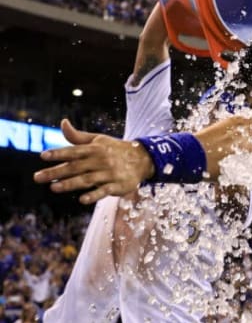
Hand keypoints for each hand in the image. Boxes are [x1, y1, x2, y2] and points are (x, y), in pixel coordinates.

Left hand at [33, 120, 154, 204]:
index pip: (74, 151)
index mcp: (95, 149)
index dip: (59, 153)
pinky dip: (94, 195)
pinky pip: (104, 191)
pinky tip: (82, 199)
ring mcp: (109, 173)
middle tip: (37, 177)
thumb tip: (63, 123)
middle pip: (75, 167)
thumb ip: (78, 136)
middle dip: (56, 172)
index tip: (43, 156)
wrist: (143, 159)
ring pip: (87, 179)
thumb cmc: (115, 149)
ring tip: (53, 188)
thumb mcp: (98, 140)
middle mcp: (101, 160)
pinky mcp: (117, 185)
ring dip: (70, 184)